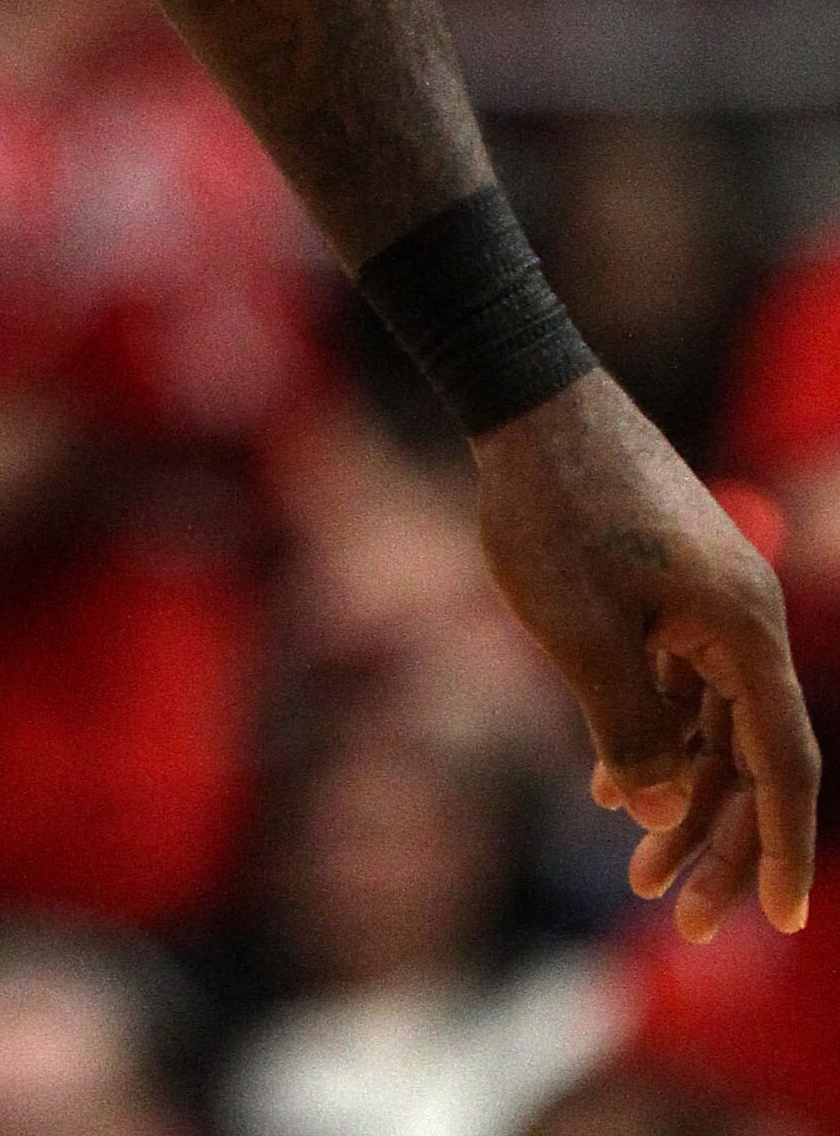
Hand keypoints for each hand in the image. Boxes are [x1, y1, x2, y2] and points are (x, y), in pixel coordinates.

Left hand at [475, 369, 818, 940]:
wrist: (526, 394)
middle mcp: (744, 617)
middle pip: (752, 755)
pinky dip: (656, 737)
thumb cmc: (552, 508)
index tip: (778, 918)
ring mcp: (708, 599)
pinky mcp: (671, 585)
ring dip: (681, 794)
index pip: (785, 764)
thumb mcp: (581, 635)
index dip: (780, 847)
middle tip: (679, 916)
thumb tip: (654, 811)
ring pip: (714, 724)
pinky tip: (607, 787)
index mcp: (745, 629)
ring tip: (637, 867)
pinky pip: (681, 684)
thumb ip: (628, 732)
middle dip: (720, 838)